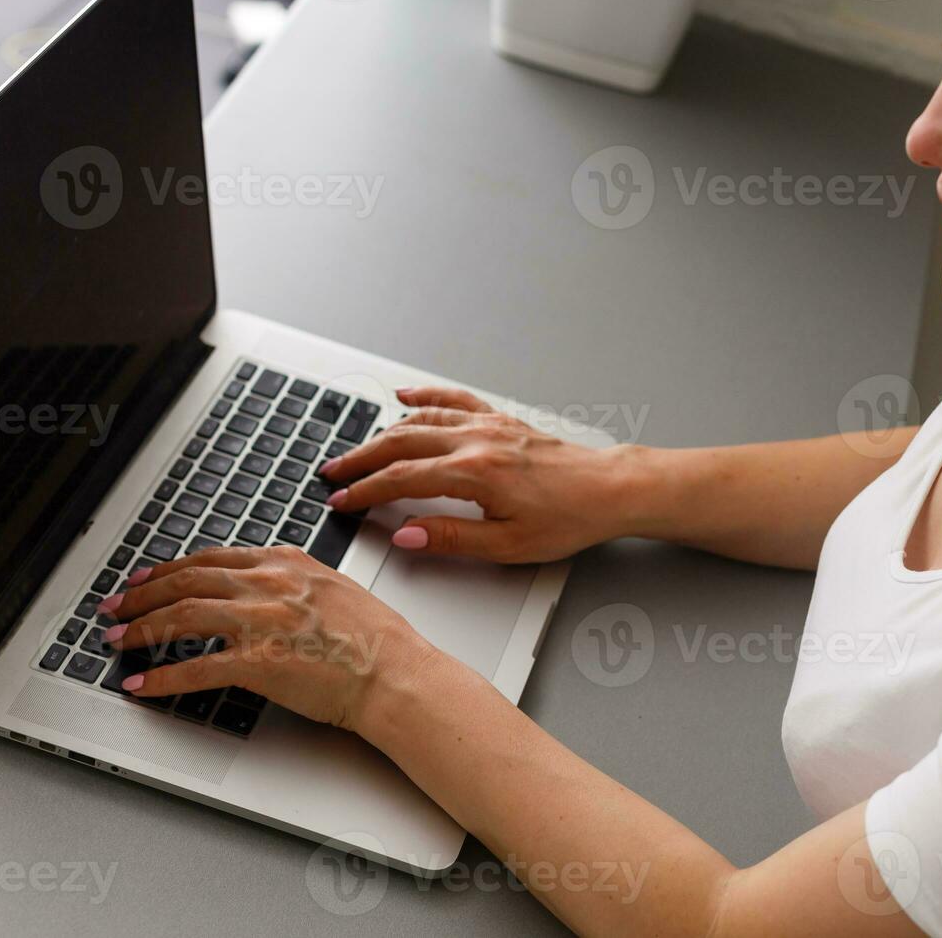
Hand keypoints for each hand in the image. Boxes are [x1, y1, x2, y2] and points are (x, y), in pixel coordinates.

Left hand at [101, 545, 439, 732]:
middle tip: (115, 608)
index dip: (169, 569)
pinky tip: (142, 686)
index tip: (147, 579)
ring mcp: (263, 622)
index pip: (212, 558)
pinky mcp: (258, 662)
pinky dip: (161, 678)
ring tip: (118, 641)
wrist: (396, 672)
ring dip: (141, 630)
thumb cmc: (376, 639)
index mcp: (287, 564)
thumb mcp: (335, 589)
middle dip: (141, 596)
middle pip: (187, 581)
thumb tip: (267, 591)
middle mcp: (270, 584)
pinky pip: (196, 669)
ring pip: (182, 616)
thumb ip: (295, 582)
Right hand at [320, 386, 638, 562]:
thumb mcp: (508, 544)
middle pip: (401, 443)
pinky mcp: (502, 420)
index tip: (342, 502)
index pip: (402, 480)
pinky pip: (454, 402)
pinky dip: (425, 398)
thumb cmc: (569, 518)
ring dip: (383, 433)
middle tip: (333, 475)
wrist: (609, 490)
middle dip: (361, 460)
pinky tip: (404, 397)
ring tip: (357, 449)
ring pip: (421, 421)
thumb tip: (405, 534)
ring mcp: (489, 426)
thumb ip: (451, 537)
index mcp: (474, 473)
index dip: (365, 492)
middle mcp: (478, 441)